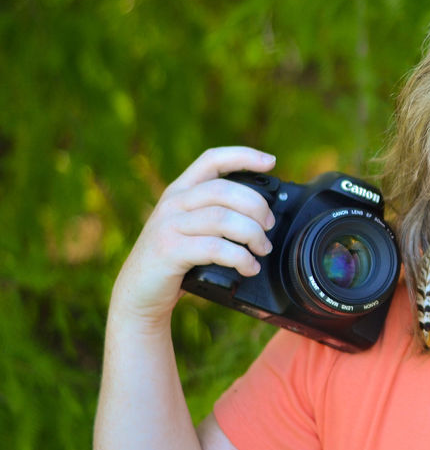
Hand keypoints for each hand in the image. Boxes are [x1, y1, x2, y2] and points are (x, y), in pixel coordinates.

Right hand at [111, 146, 277, 326]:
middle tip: (269, 226)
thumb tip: (265, 215)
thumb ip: (217, 214)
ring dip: (252, 234)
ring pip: (223, 218)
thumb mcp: (192, 229)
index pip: (212, 159)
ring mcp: (169, 225)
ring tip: (262, 249)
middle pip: (225, 190)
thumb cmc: (176, 261)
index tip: (271, 162)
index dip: (243, 156)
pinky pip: (214, 248)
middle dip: (256, 206)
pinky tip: (249, 267)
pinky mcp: (169, 250)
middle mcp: (173, 202)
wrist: (139, 294)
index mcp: (181, 191)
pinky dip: (240, 258)